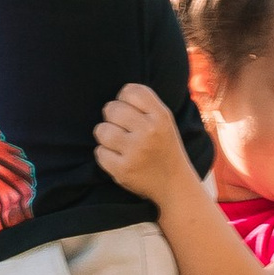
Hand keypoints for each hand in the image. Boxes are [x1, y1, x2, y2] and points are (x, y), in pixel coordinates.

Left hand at [95, 81, 191, 209]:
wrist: (174, 184)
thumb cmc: (163, 146)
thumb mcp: (164, 120)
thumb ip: (144, 103)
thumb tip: (117, 93)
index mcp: (161, 116)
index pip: (130, 90)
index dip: (124, 99)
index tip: (130, 111)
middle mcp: (149, 131)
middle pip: (111, 108)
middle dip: (112, 117)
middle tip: (123, 129)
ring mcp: (135, 151)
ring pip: (101, 130)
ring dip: (106, 136)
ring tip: (119, 143)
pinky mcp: (123, 170)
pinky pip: (99, 152)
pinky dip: (105, 155)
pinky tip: (118, 158)